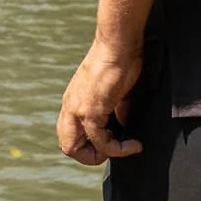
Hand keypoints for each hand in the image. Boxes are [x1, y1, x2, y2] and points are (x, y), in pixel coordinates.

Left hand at [56, 38, 144, 165]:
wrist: (119, 44)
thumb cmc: (120, 59)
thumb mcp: (115, 90)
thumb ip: (116, 109)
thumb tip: (122, 122)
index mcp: (73, 100)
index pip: (69, 134)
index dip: (88, 145)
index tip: (111, 141)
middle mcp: (70, 106)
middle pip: (67, 146)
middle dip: (89, 156)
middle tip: (113, 151)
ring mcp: (78, 109)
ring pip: (75, 148)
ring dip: (102, 155)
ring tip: (125, 149)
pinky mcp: (91, 110)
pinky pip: (101, 141)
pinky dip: (118, 149)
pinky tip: (134, 144)